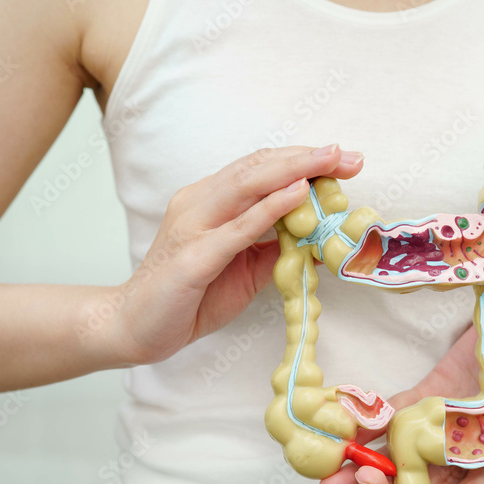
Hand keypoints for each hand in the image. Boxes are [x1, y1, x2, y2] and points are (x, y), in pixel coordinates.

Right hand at [107, 145, 364, 364]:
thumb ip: (275, 248)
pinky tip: (297, 196)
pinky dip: (269, 209)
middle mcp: (199, 204)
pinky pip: (236, 228)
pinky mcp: (193, 257)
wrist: (133, 327)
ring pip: (247, 185)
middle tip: (350, 156)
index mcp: (210, 201)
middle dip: (307, 158)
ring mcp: (193, 227)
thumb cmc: (189, 298)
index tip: (343, 159)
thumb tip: (319, 239)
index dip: (302, 160)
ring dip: (294, 171)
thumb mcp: (245, 270)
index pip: (260, 169)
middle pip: (257, 167)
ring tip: (331, 162)